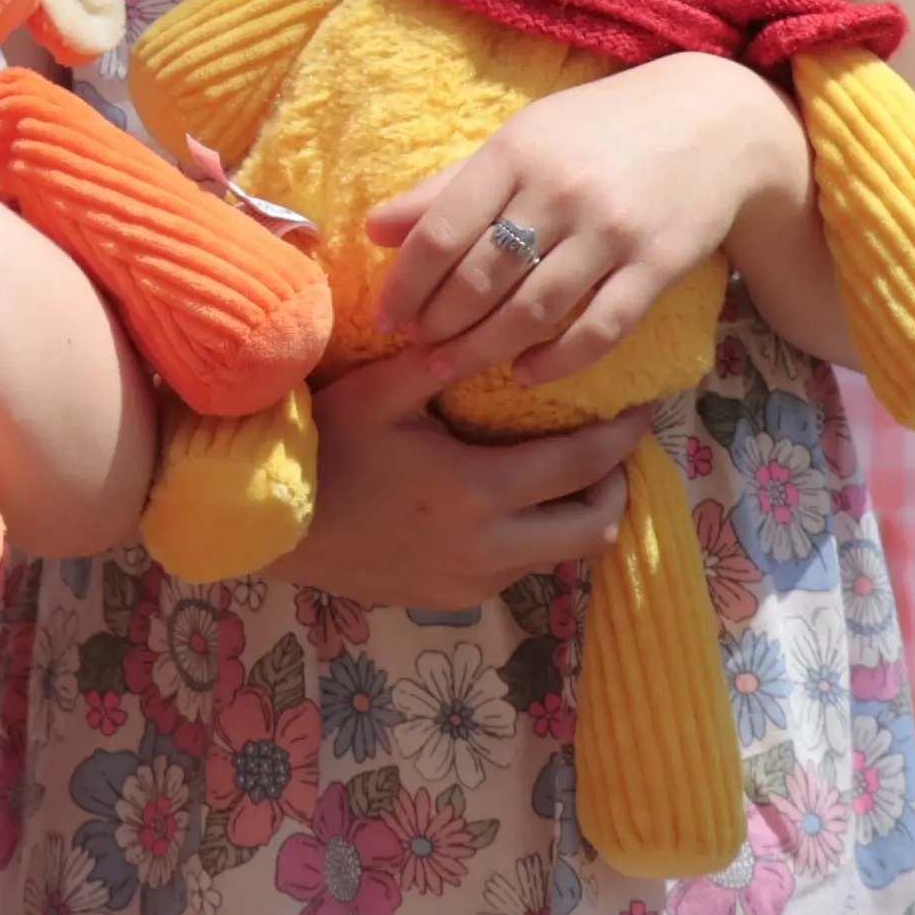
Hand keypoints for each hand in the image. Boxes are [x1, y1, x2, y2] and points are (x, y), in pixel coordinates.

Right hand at [263, 344, 645, 607]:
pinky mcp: (452, 598)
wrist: (272, 528)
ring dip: (574, 516)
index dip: (620, 437)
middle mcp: (489, 547)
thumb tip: (489, 315)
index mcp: (478, 489)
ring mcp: (472, 580)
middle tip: (613, 451)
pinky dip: (531, 538)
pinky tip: (509, 505)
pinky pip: (516, 571)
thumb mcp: (375, 393)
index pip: (581, 466)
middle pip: (592, 527)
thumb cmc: (323, 448)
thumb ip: (435, 356)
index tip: (642, 408)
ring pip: (557, 555)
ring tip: (567, 475)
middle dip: (615, 487)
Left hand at [363, 55, 804, 390]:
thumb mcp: (523, 138)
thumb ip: (449, 186)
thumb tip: (374, 229)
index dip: (405, 284)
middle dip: (439, 325)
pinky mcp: (658, 264)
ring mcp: (612, 231)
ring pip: (532, 311)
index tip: (385, 318)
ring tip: (452, 368)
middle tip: (416, 351)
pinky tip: (525, 374)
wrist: (716, 120)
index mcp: (516, 152)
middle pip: (480, 279)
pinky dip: (556, 361)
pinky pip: (599, 329)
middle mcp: (560, 192)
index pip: (441, 232)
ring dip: (483, 350)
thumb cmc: (601, 128)